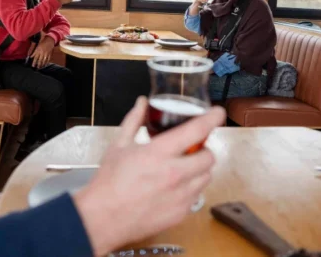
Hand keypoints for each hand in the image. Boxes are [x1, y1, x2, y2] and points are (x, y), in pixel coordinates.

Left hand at [31, 36, 54, 68]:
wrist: (50, 39)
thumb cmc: (43, 41)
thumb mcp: (37, 45)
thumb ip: (34, 51)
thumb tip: (31, 56)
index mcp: (38, 50)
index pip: (35, 58)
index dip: (34, 62)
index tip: (33, 66)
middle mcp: (42, 52)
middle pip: (40, 60)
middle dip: (38, 65)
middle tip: (37, 68)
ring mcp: (46, 53)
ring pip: (44, 60)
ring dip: (42, 64)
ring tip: (40, 67)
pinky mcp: (50, 54)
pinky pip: (48, 59)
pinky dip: (46, 62)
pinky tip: (45, 64)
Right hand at [73, 97, 224, 255]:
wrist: (103, 218)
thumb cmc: (109, 182)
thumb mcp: (119, 145)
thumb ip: (134, 120)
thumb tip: (142, 103)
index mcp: (159, 153)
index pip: (196, 130)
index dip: (212, 118)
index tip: (218, 113)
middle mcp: (174, 174)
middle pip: (209, 156)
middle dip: (203, 149)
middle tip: (191, 149)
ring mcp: (180, 196)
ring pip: (206, 177)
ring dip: (199, 169)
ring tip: (182, 169)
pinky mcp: (181, 213)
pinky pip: (197, 196)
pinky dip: (190, 188)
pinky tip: (174, 188)